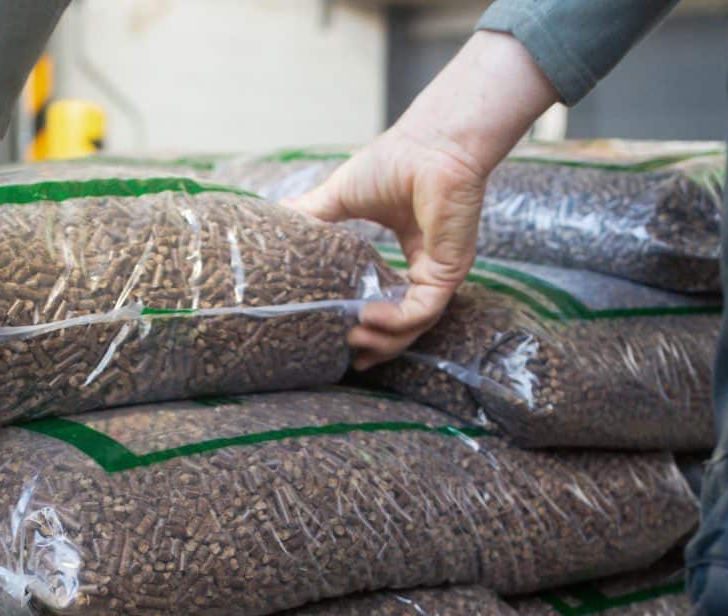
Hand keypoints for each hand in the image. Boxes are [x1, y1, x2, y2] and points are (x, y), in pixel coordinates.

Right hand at [286, 31, 559, 367]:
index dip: (374, 328)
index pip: (397, 304)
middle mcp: (430, 268)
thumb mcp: (341, 195)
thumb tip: (278, 216)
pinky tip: (368, 318)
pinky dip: (396, 321)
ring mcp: (442, 271)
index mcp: (414, 255)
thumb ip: (314, 214)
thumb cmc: (396, 160)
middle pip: (407, 325)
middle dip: (381, 347)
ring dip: (386, 340)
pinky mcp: (450, 269)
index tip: (348, 342)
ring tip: (355, 343)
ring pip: (416, 325)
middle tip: (353, 359)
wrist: (429, 143)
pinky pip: (423, 310)